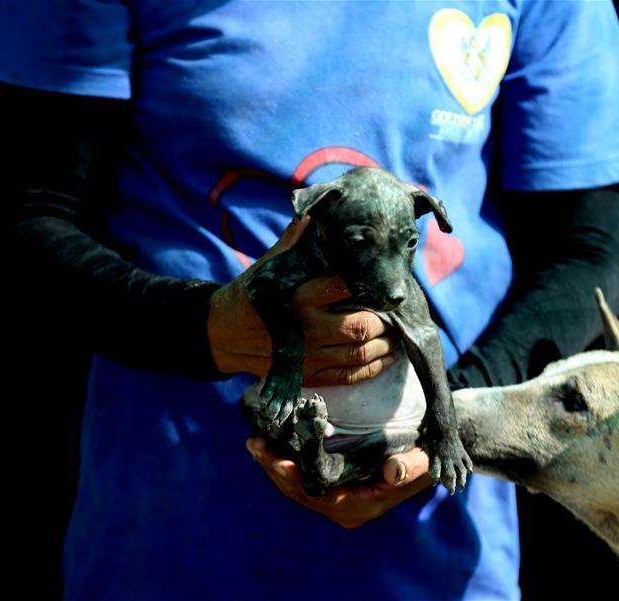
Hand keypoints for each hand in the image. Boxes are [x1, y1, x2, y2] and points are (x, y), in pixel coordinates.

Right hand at [207, 217, 398, 384]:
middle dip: (385, 321)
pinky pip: (349, 376)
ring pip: (360, 353)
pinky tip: (384, 357)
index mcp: (300, 296)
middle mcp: (307, 329)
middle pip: (361, 327)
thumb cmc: (254, 292)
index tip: (382, 281)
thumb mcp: (270, 265)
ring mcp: (309, 356)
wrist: (223, 334)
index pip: (345, 287)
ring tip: (396, 334)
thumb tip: (316, 209)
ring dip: (386, 346)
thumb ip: (296, 241)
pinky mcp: (309, 375)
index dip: (369, 285)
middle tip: (394, 313)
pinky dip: (372, 368)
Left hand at [246, 437, 432, 528]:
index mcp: (358, 506)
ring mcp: (335, 500)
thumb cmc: (422, 460)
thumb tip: (392, 471)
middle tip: (255, 444)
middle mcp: (342, 508)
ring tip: (255, 443)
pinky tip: (271, 445)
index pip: (317, 496)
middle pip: (299, 492)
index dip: (294, 479)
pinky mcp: (332, 488)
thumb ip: (407, 468)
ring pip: (296, 486)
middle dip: (275, 468)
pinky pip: (302, 479)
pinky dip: (286, 463)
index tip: (277, 460)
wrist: (425, 461)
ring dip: (274, 465)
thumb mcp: (420, 463)